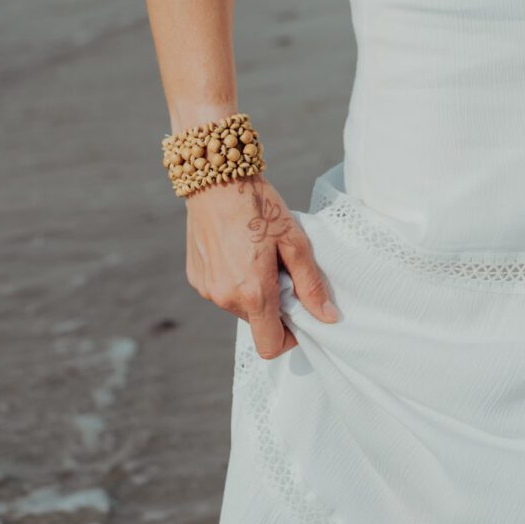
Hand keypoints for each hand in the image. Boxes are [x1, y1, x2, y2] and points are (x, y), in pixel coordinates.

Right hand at [184, 174, 337, 357]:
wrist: (216, 177)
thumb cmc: (258, 204)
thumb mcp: (294, 240)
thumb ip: (311, 284)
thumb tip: (328, 317)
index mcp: (252, 293)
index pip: (271, 345)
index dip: (289, 336)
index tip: (298, 312)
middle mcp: (224, 297)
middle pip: (257, 323)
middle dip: (273, 304)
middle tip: (281, 267)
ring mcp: (207, 289)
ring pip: (239, 307)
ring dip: (253, 291)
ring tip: (258, 254)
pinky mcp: (196, 277)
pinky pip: (222, 291)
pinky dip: (234, 280)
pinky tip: (238, 250)